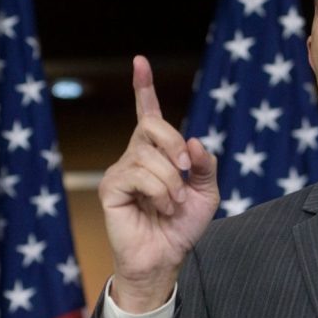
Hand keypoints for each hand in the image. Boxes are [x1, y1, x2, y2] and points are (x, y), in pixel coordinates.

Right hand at [100, 55, 219, 312]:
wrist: (167, 257)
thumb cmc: (183, 225)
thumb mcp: (207, 192)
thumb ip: (204, 164)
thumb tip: (193, 141)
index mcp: (157, 152)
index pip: (147, 113)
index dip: (143, 87)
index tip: (140, 60)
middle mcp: (136, 155)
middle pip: (153, 126)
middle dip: (174, 145)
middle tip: (185, 171)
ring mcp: (121, 170)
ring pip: (150, 155)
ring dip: (172, 182)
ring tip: (174, 203)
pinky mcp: (111, 187)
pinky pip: (139, 174)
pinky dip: (159, 191)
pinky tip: (161, 207)